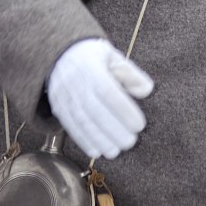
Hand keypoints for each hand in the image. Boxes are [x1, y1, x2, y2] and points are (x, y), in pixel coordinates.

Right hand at [46, 39, 153, 158]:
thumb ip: (131, 73)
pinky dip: (83, 141)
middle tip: (131, 142)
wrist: (59, 54)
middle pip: (94, 110)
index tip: (139, 125)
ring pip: (81, 121)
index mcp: (91, 66)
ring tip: (116, 151)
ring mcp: (64, 95)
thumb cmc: (93, 56)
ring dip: (99, 140)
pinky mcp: (58, 107)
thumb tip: (146, 91)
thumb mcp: (113, 56)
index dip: (123, 110)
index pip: (107, 91)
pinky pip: (70, 126)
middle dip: (113, 129)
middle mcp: (75, 82)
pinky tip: (97, 151)